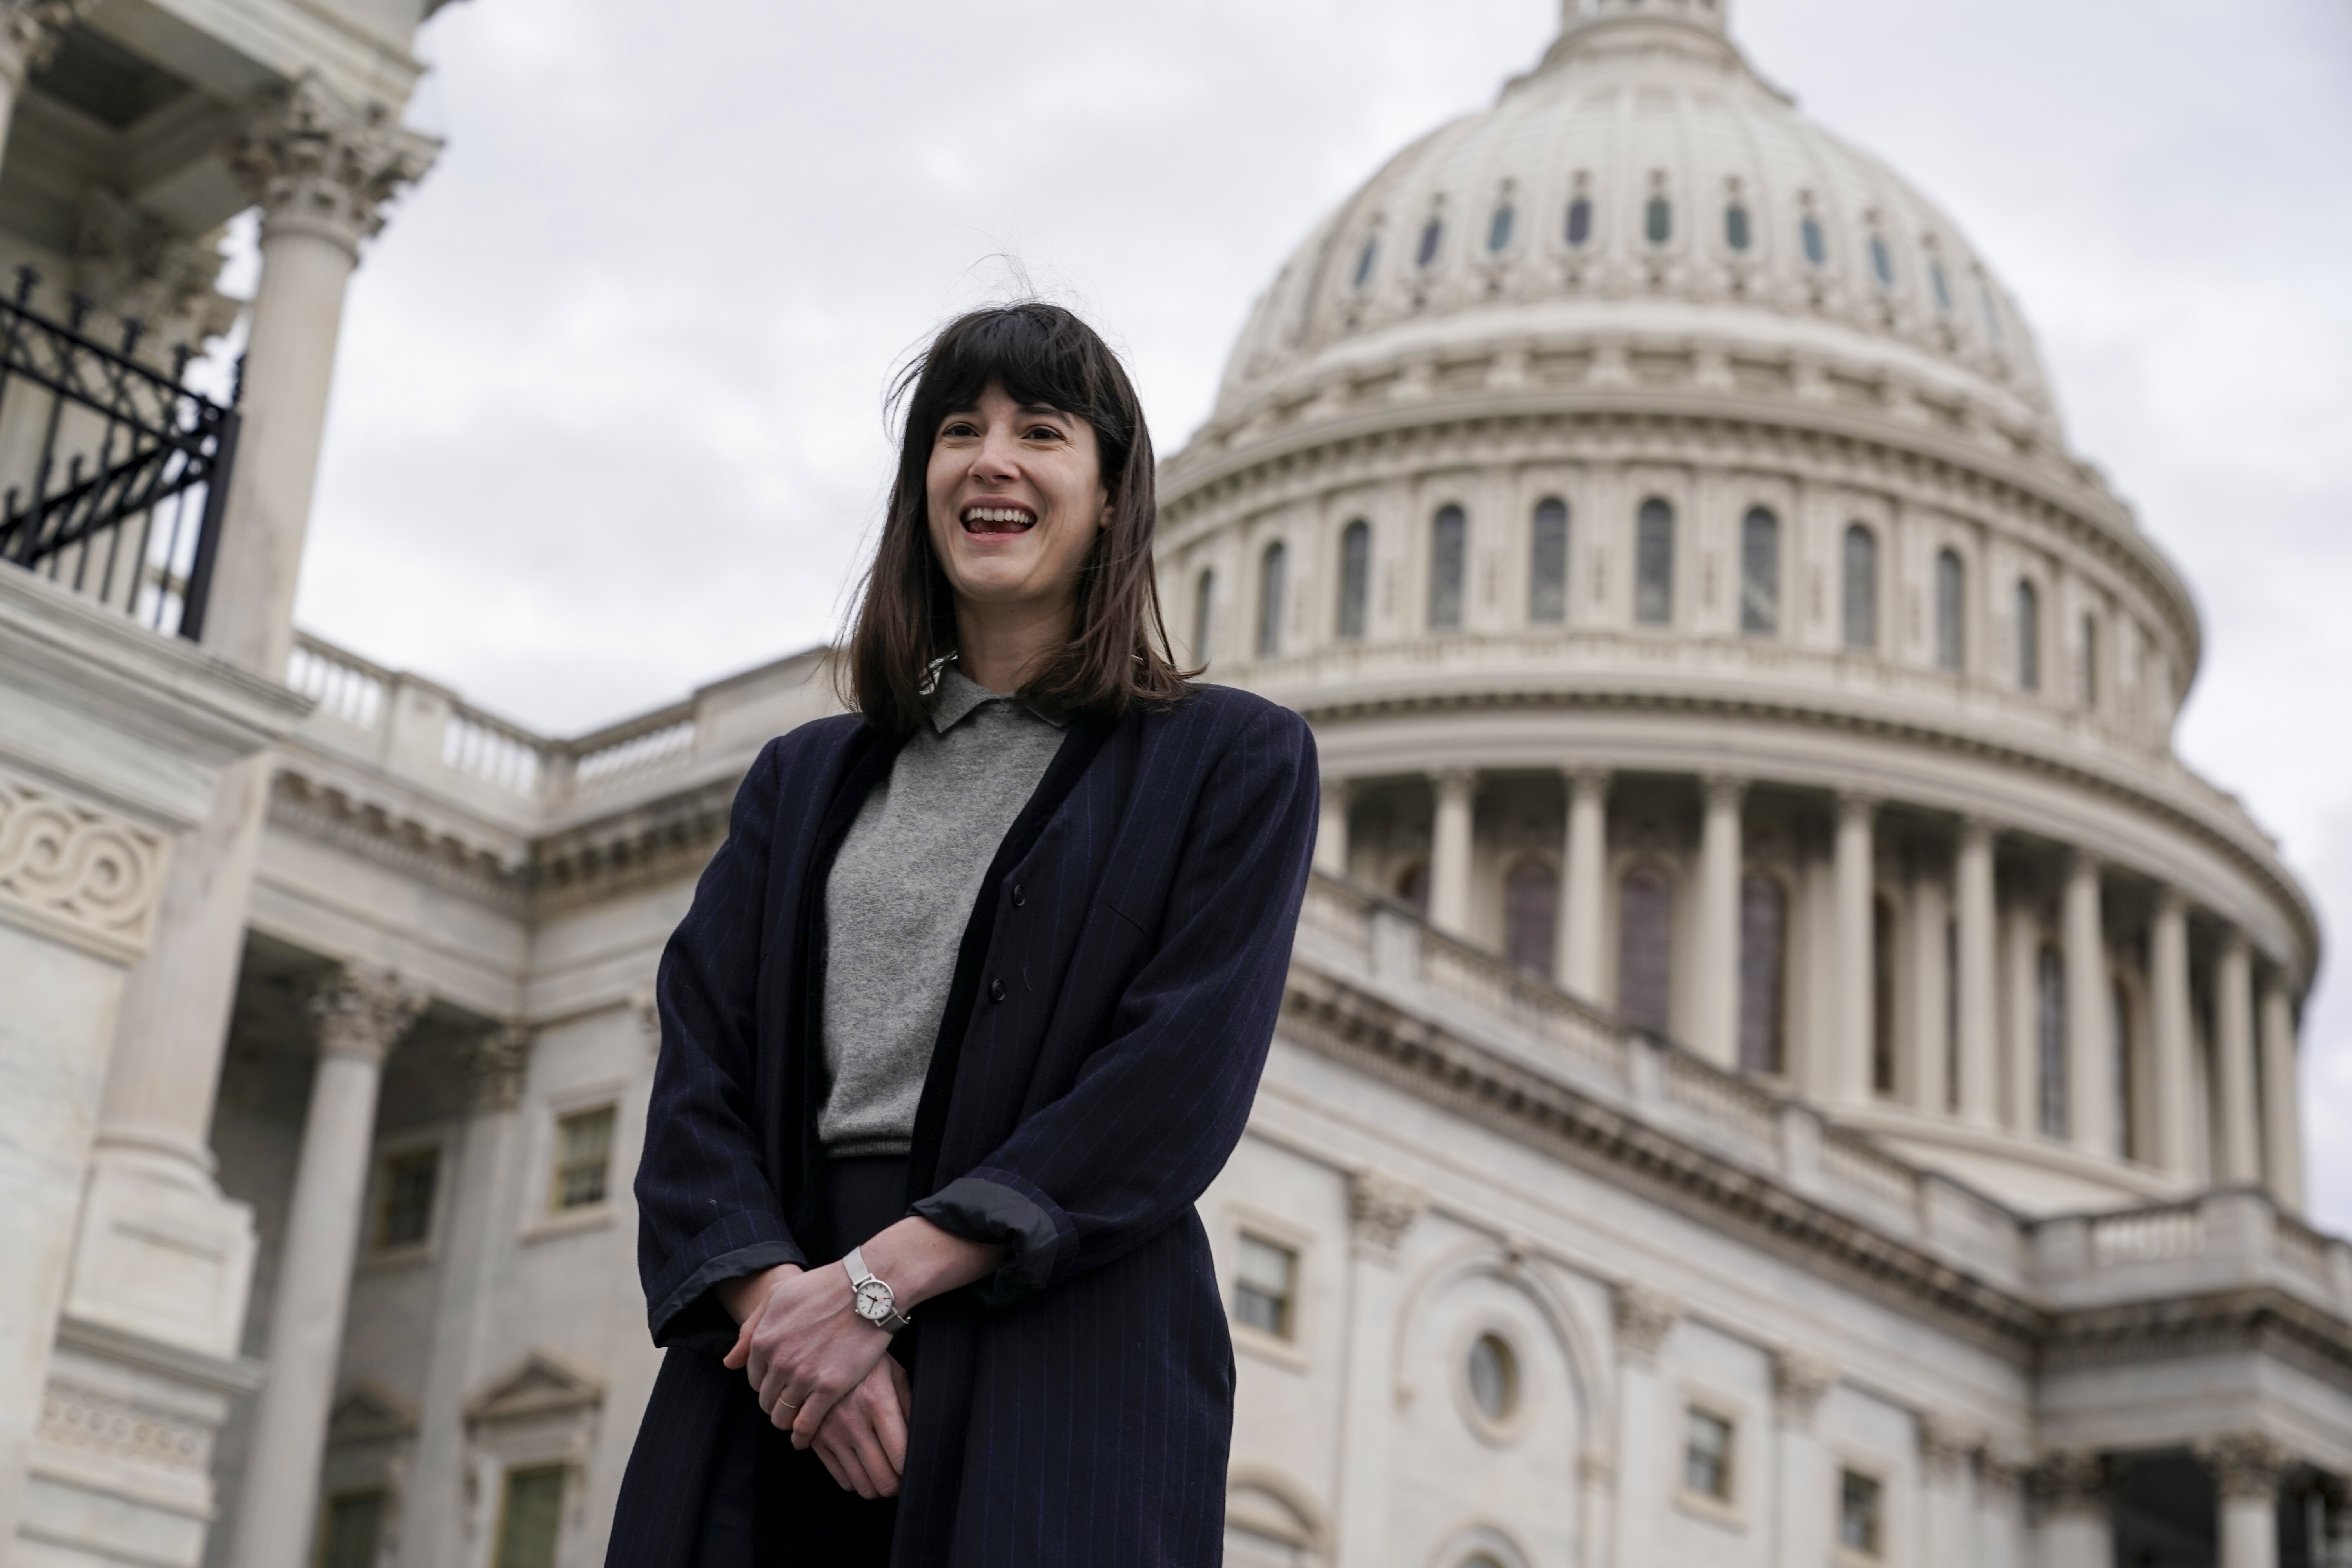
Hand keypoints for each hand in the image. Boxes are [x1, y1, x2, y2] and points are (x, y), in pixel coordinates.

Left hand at [724, 1260, 891, 1446]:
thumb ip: (750, 1328)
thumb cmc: (824, 1287)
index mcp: (764, 1339)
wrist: (867, 1291)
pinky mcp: (829, 1388)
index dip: (765, 1383)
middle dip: (774, 1403)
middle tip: (789, 1401)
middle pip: (765, 1399)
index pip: (753, 1378)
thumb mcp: (778, 1296)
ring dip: (786, 1420)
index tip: (778, 1383)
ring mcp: (804, 1376)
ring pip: (782, 1415)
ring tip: (795, 1420)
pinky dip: (802, 1436)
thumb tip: (730, 1362)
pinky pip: (806, 1424)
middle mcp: (779, 1361)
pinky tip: (804, 1439)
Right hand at [811, 1354, 911, 1497]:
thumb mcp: (895, 1375)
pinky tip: (863, 1467)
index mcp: (877, 1402)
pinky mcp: (815, 1439)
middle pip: (882, 1479)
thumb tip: (921, 1443)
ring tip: (884, 1474)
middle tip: (901, 1478)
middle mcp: (852, 1421)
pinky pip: (840, 1478)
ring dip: (877, 1486)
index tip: (915, 1471)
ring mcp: (830, 1432)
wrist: (821, 1347)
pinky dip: (855, 1480)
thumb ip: (909, 1408)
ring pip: (860, 1485)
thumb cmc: (867, 1361)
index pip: (901, 1457)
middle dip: (896, 1486)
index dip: (912, 1472)